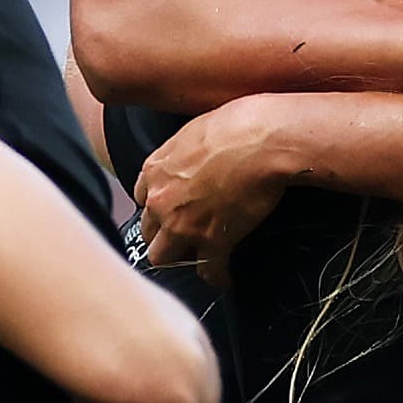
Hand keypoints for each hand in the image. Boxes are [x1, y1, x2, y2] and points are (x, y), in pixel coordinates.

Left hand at [136, 99, 290, 285]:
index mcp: (155, 170)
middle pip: (148, 232)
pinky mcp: (213, 242)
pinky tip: (224, 278)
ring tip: (196, 259)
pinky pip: (208, 271)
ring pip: (164, 258)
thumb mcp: (192, 130)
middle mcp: (161, 201)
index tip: (168, 209)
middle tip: (182, 237)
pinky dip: (216, 277)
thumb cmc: (235, 125)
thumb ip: (180, 153)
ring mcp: (183, 225)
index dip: (156, 206)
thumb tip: (190, 157)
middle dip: (163, 235)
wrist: (261, 140)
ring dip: (180, 259)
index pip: (141, 198)